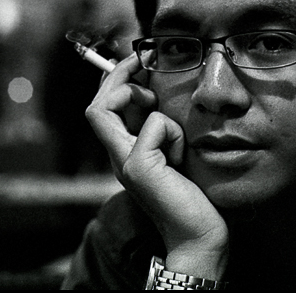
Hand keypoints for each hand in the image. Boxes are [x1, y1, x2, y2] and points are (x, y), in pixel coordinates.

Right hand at [86, 53, 228, 279]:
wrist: (200, 236)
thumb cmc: (195, 195)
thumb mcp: (176, 151)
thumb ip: (165, 129)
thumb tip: (164, 94)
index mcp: (125, 151)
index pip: (103, 108)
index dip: (114, 80)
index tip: (139, 61)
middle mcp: (118, 156)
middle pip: (96, 104)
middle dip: (116, 74)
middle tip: (141, 58)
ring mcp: (124, 163)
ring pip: (104, 108)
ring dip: (135, 94)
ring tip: (156, 103)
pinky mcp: (139, 167)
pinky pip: (153, 124)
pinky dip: (170, 127)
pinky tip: (180, 151)